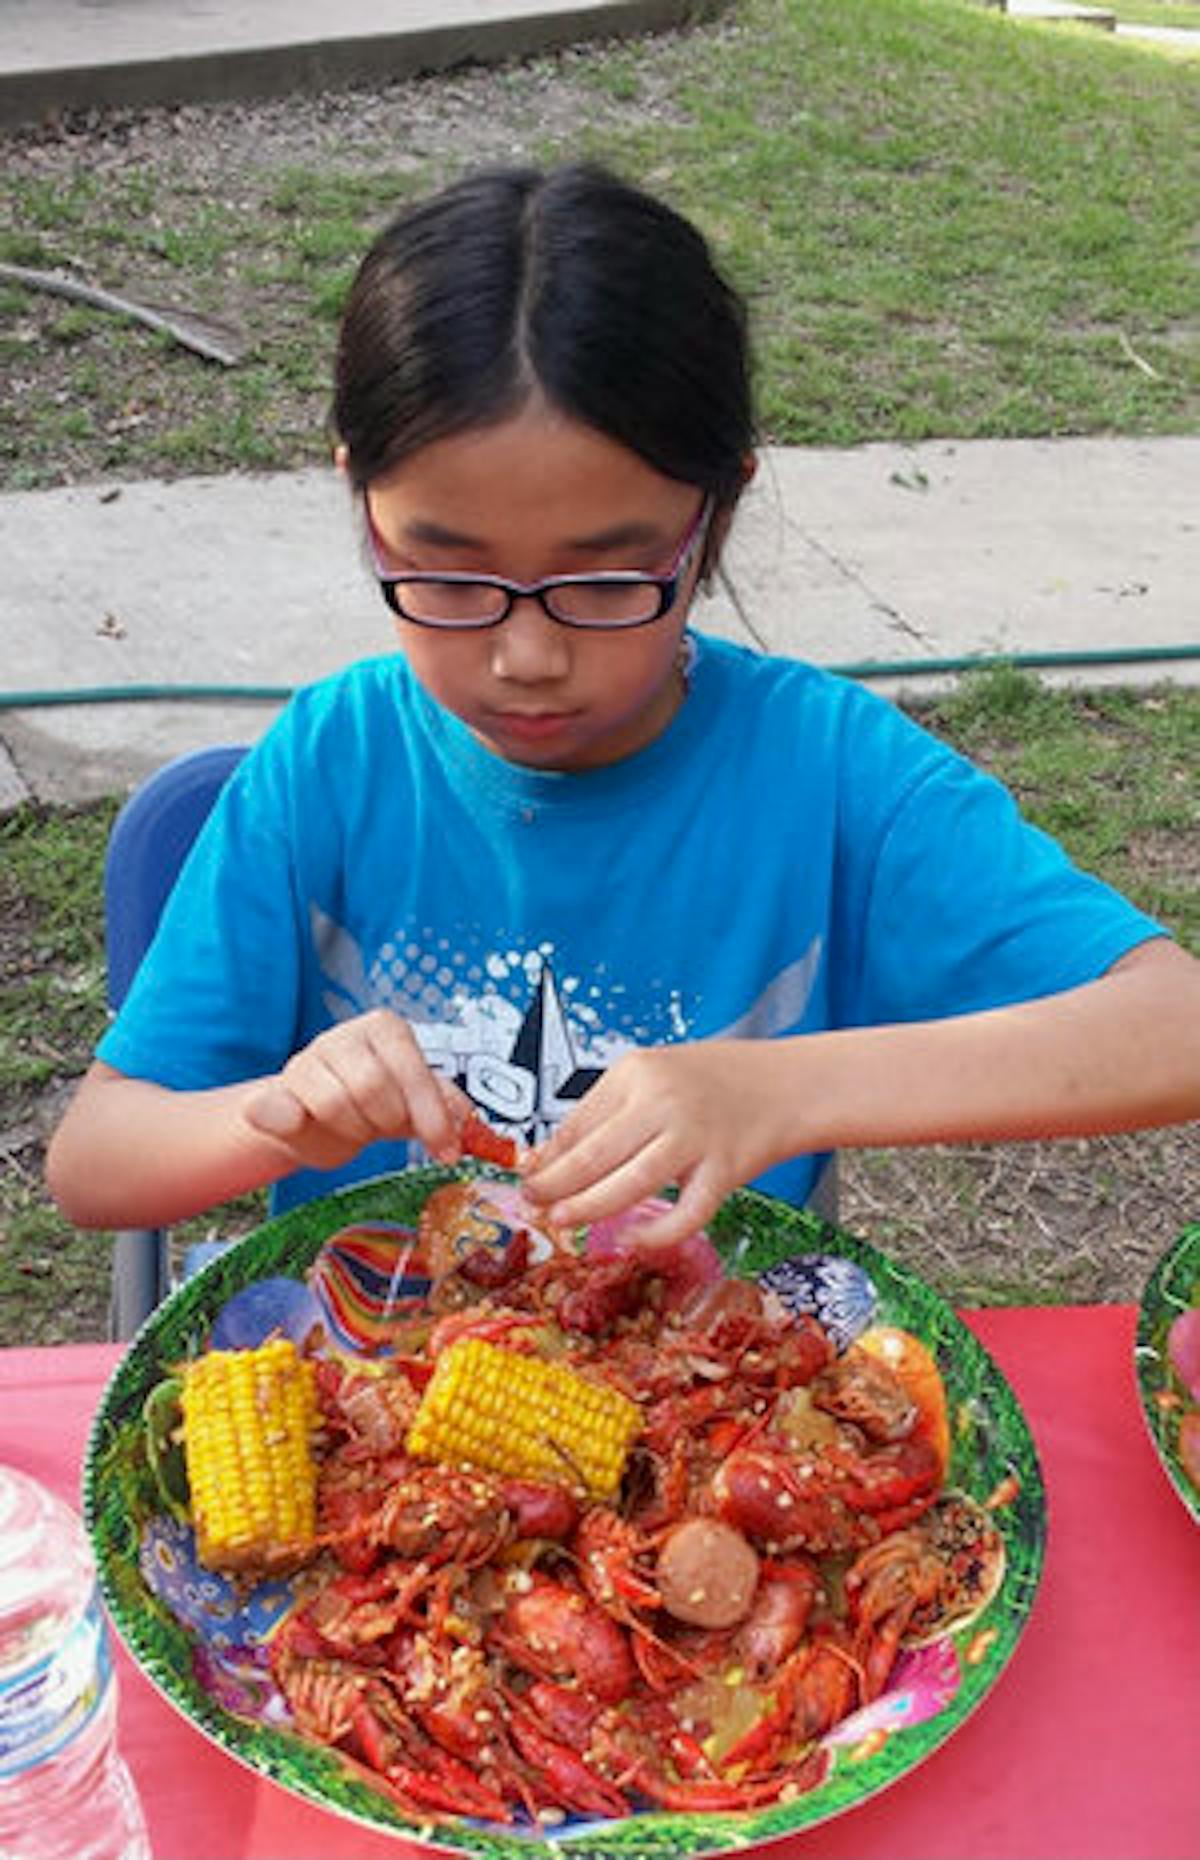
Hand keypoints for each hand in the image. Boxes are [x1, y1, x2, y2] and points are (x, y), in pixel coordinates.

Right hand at [242, 1008, 471, 1170]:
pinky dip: (282, 1116)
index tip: (444, 1149)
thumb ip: (446, 1104)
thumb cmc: (374, 1107)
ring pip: (333, 1103)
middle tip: (383, 1127)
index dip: (430, 1114)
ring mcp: (303, 1062)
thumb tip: (466, 1119)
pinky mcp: (269, 1094)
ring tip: (356, 1127)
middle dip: (385, 1120)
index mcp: (385, 1029)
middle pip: (372, 1087)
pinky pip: (270, 1105)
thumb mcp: (416, 1102)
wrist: (317, 1123)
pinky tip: (292, 1122)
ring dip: (352, 1130)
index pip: (411, 1070)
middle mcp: (342, 1037)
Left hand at [519, 1040, 791, 1250]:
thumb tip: (550, 1157)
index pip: (578, 1122)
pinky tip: (633, 1240)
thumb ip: (606, 1112)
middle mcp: (664, 1101)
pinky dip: (657, 1233)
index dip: (547, 1157)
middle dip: (556, 1185)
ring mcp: (696, 1136)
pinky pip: (686, 1212)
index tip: (526, 1178)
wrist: (787, 1083)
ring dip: (589, 1207)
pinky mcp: (726, 1169)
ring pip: (630, 1183)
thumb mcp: (653, 1078)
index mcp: (637, 1072)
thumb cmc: (715, 1081)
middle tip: (533, 1204)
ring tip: (562, 1220)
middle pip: (595, 1154)